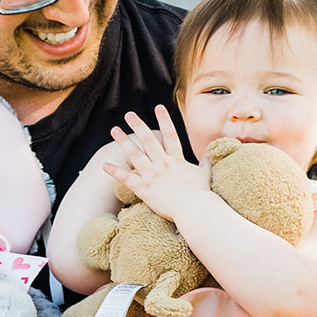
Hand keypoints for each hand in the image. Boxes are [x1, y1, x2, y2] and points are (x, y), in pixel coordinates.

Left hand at [106, 106, 210, 222]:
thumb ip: (206, 161)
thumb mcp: (205, 174)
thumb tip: (211, 151)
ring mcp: (152, 175)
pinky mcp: (144, 189)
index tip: (158, 107)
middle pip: (148, 140)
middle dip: (138, 125)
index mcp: (177, 160)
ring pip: (135, 154)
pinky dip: (115, 172)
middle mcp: (162, 164)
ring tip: (114, 130)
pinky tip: (105, 165)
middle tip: (129, 114)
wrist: (195, 210)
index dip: (164, 120)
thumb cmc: (202, 194)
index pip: (170, 135)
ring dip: (124, 141)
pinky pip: (127, 178)